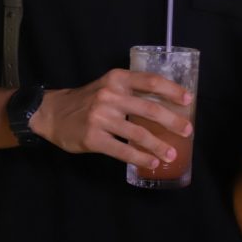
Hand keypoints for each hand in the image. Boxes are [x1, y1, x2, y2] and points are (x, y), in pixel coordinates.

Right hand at [30, 69, 192, 169]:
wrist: (52, 113)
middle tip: (187, 131)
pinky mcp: (93, 139)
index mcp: (117, 79)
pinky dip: (140, 157)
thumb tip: (166, 106)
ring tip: (172, 154)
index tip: (189, 100)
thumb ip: (131, 91)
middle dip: (173, 121)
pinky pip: (122, 150)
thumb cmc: (87, 100)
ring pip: (138, 134)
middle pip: (149, 109)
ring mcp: (100, 118)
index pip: (150, 82)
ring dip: (159, 145)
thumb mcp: (108, 86)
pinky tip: (151, 162)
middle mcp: (109, 96)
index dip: (172, 91)